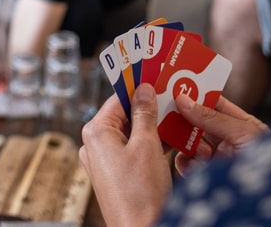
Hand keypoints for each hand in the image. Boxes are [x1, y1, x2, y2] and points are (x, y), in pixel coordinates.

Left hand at [79, 84, 172, 226]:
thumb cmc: (139, 194)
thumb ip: (145, 114)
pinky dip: (151, 143)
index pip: (118, 99)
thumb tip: (144, 90)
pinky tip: (172, 139)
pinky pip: (133, 149)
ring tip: (176, 116)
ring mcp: (105, 160)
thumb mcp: (147, 145)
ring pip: (131, 133)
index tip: (155, 77)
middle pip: (124, 115)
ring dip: (153, 126)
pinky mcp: (117, 173)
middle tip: (171, 96)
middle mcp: (95, 144)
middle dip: (148, 108)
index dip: (138, 88)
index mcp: (96, 132)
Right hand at [172, 94, 269, 176]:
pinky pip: (186, 164)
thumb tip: (185, 101)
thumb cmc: (270, 164)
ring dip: (187, 142)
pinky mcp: (205, 176)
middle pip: (196, 122)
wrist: (270, 202)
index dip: (197, 95)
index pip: (214, 104)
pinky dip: (185, 161)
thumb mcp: (244, 133)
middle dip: (185, 119)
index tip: (178, 88)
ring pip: (188, 142)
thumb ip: (213, 117)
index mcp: (240, 126)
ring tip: (200, 149)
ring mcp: (215, 159)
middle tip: (171, 114)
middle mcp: (226, 141)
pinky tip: (196, 163)